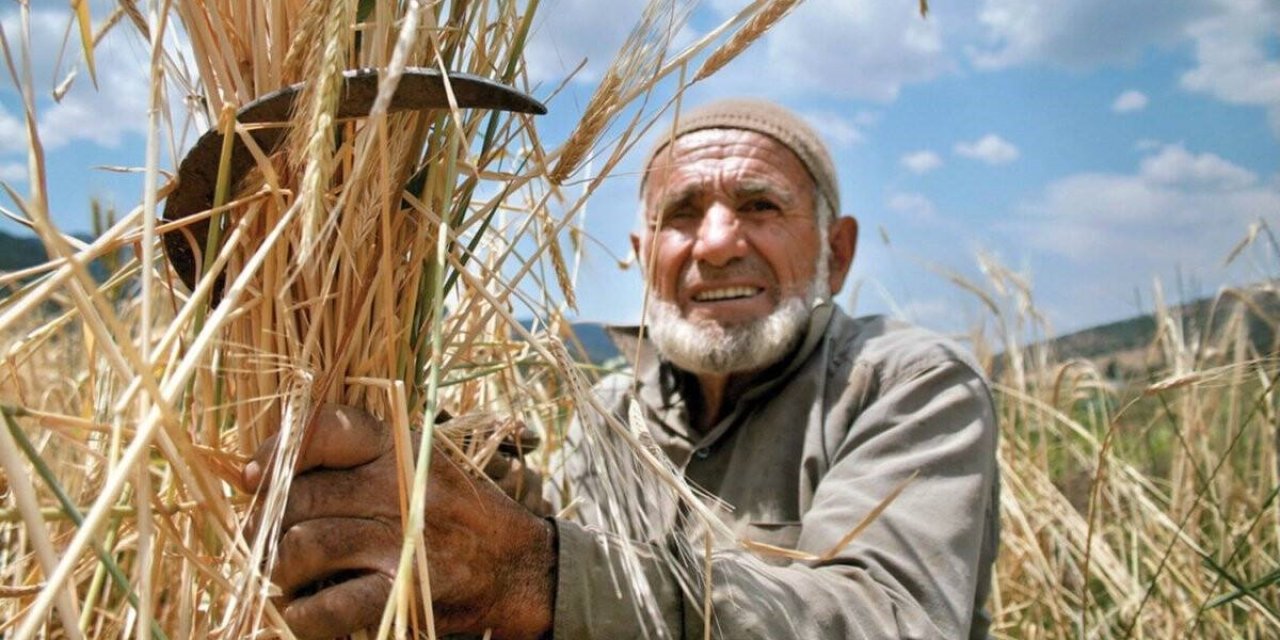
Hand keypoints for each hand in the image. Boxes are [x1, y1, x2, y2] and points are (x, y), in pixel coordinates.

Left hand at [242, 404, 555, 639]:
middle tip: (263, 546)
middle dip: (264, 527)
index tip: (252, 477)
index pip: (322, 428)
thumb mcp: (416, 464)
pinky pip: (325, 608)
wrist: (520, 569)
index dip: (275, 451)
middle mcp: (397, 485)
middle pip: (297, 497)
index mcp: (397, 447)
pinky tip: (304, 615)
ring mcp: (400, 540)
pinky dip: (301, 617)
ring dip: (279, 573)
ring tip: (286, 581)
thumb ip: (352, 461)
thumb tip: (259, 473)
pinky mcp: (402, 592)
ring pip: (301, 548)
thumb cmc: (454, 515)